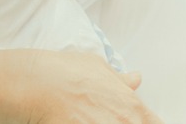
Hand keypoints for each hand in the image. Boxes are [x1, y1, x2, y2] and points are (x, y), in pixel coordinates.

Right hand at [18, 50, 162, 123]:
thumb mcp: (98, 67)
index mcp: (133, 107)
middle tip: (105, 117)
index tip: (136, 121)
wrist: (38, 84)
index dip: (147, 123)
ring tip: (92, 119)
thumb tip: (135, 80)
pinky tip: (78, 122)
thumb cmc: (66, 72)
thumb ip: (120, 79)